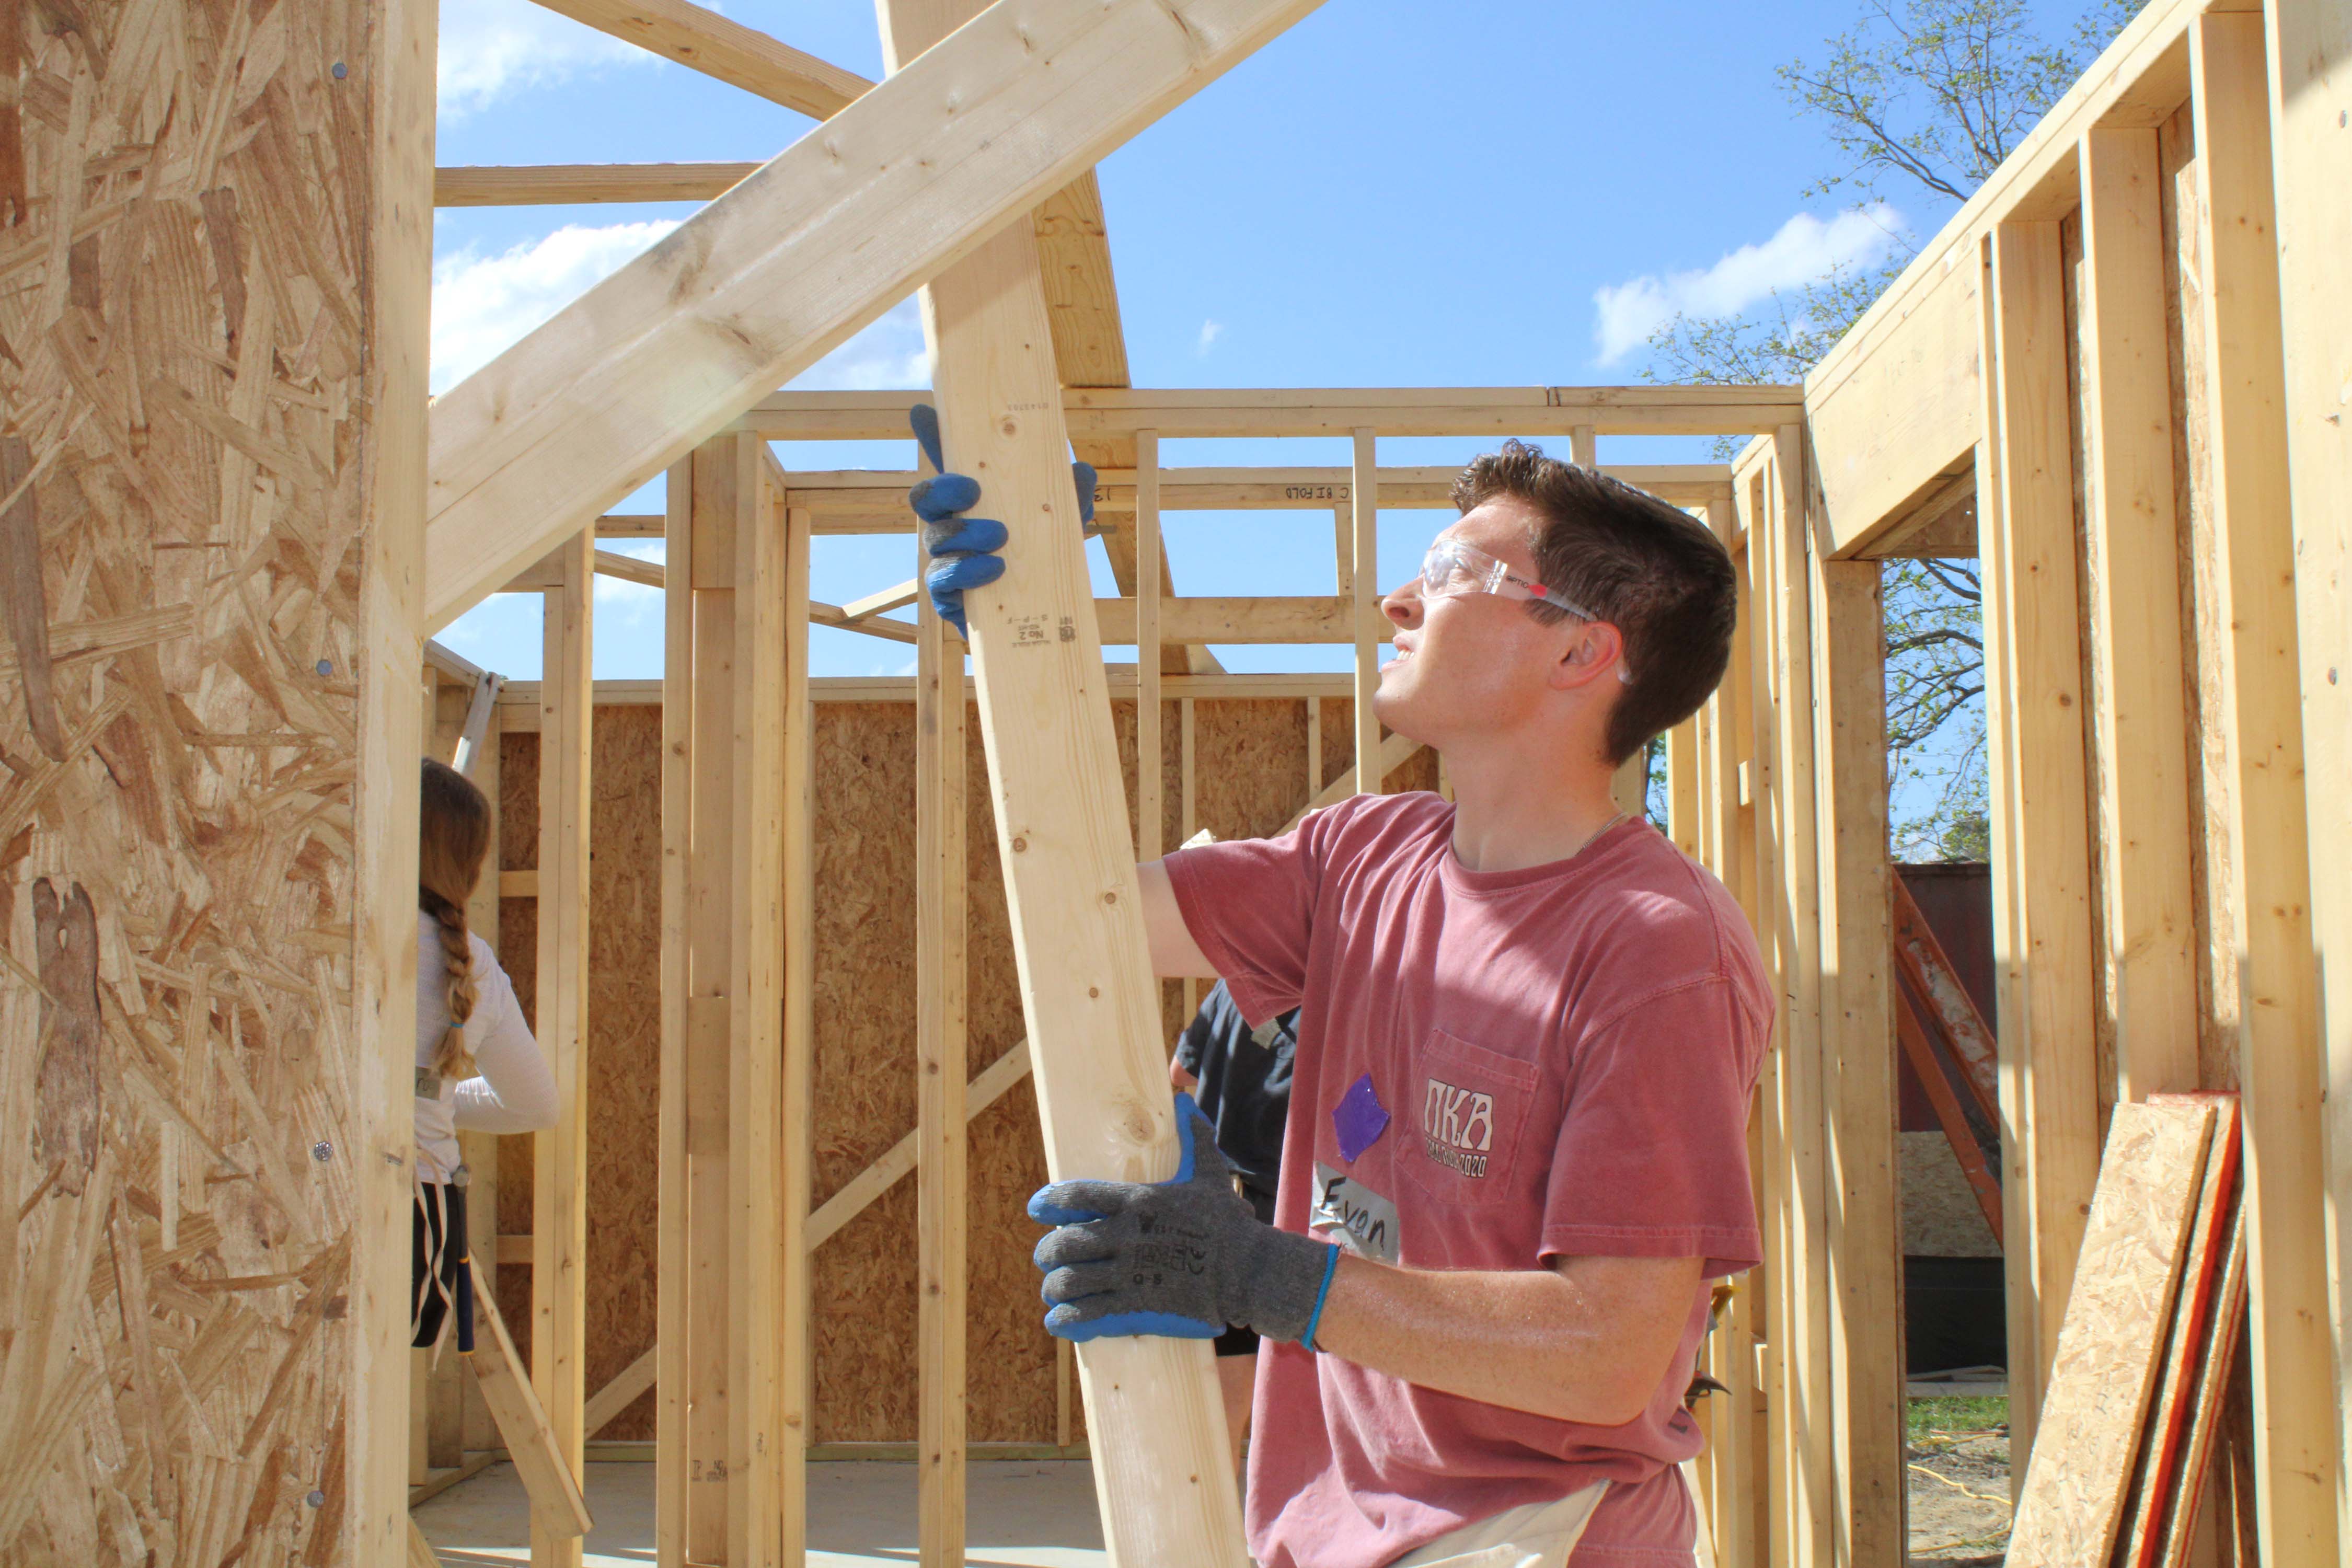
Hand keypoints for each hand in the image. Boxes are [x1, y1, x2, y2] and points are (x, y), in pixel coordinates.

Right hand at [906, 404, 1097, 635]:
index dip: (930, 436)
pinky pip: (942, 580)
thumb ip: (1071, 493)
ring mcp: (945, 560)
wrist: (1045, 616)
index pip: (946, 462)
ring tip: (1001, 537)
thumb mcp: (1064, 520)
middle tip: (974, 490)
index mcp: (972, 500)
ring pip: (935, 539)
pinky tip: (994, 569)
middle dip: (943, 489)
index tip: (922, 411)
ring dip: (965, 534)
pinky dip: (966, 573)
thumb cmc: (1046, 557)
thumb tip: (1081, 470)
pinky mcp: (947, 597)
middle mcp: (950, 526)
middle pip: (925, 498)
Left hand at [1029, 1092, 1337, 1345]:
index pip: (1078, 1196)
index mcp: (1137, 1202)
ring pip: (1071, 1280)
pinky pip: (1089, 1313)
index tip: (1036, 1207)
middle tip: (1045, 1255)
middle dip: (1048, 1251)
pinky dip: (1068, 1318)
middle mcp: (1126, 1236)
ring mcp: (1129, 1273)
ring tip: (1053, 1289)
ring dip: (1054, 1286)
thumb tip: (1185, 1101)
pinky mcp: (1136, 1305)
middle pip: (1065, 1242)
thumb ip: (1194, 1138)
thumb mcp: (1210, 1174)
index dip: (1051, 1201)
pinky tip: (1058, 1321)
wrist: (1246, 1271)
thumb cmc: (1227, 1223)